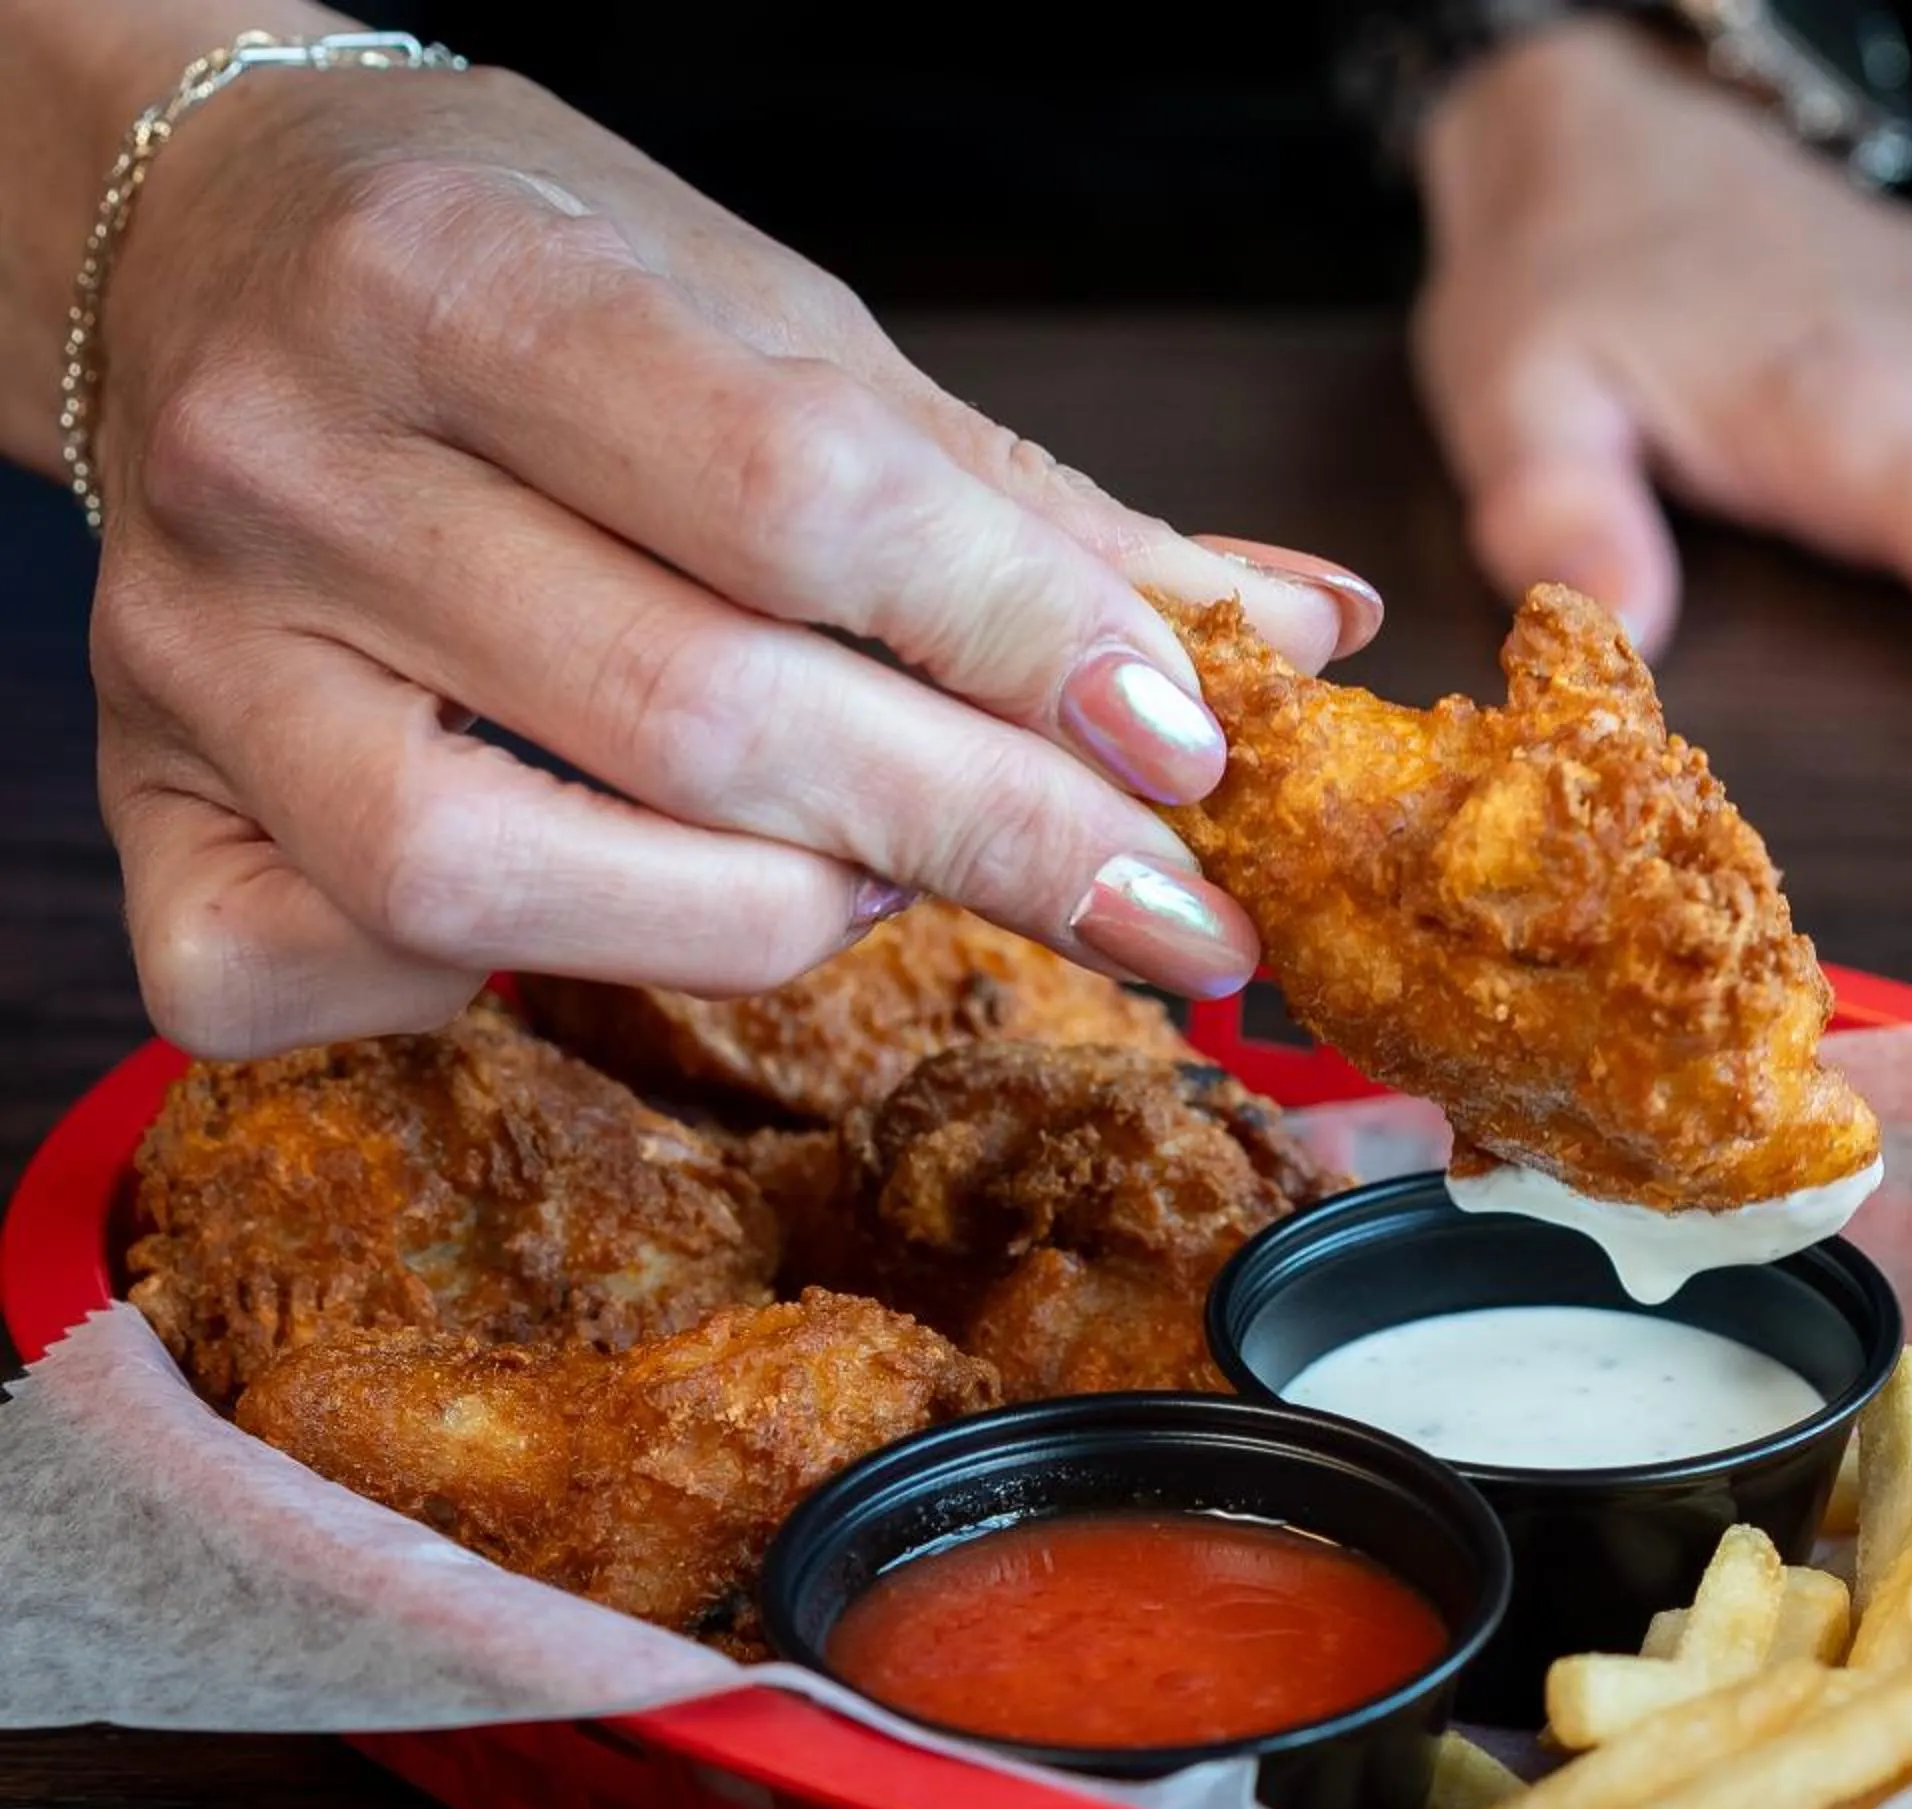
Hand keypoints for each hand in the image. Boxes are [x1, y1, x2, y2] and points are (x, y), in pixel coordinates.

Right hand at [82, 52, 1380, 1054]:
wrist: (212, 236)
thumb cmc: (537, 280)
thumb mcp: (782, 326)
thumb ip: (1024, 505)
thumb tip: (1296, 637)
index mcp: (460, 279)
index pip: (798, 496)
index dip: (1025, 640)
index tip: (1193, 748)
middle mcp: (289, 461)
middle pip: (691, 715)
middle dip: (980, 834)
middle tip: (1160, 906)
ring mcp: (191, 651)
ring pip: (502, 878)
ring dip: (766, 916)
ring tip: (879, 874)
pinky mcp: (136, 804)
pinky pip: (318, 972)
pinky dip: (502, 988)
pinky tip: (614, 907)